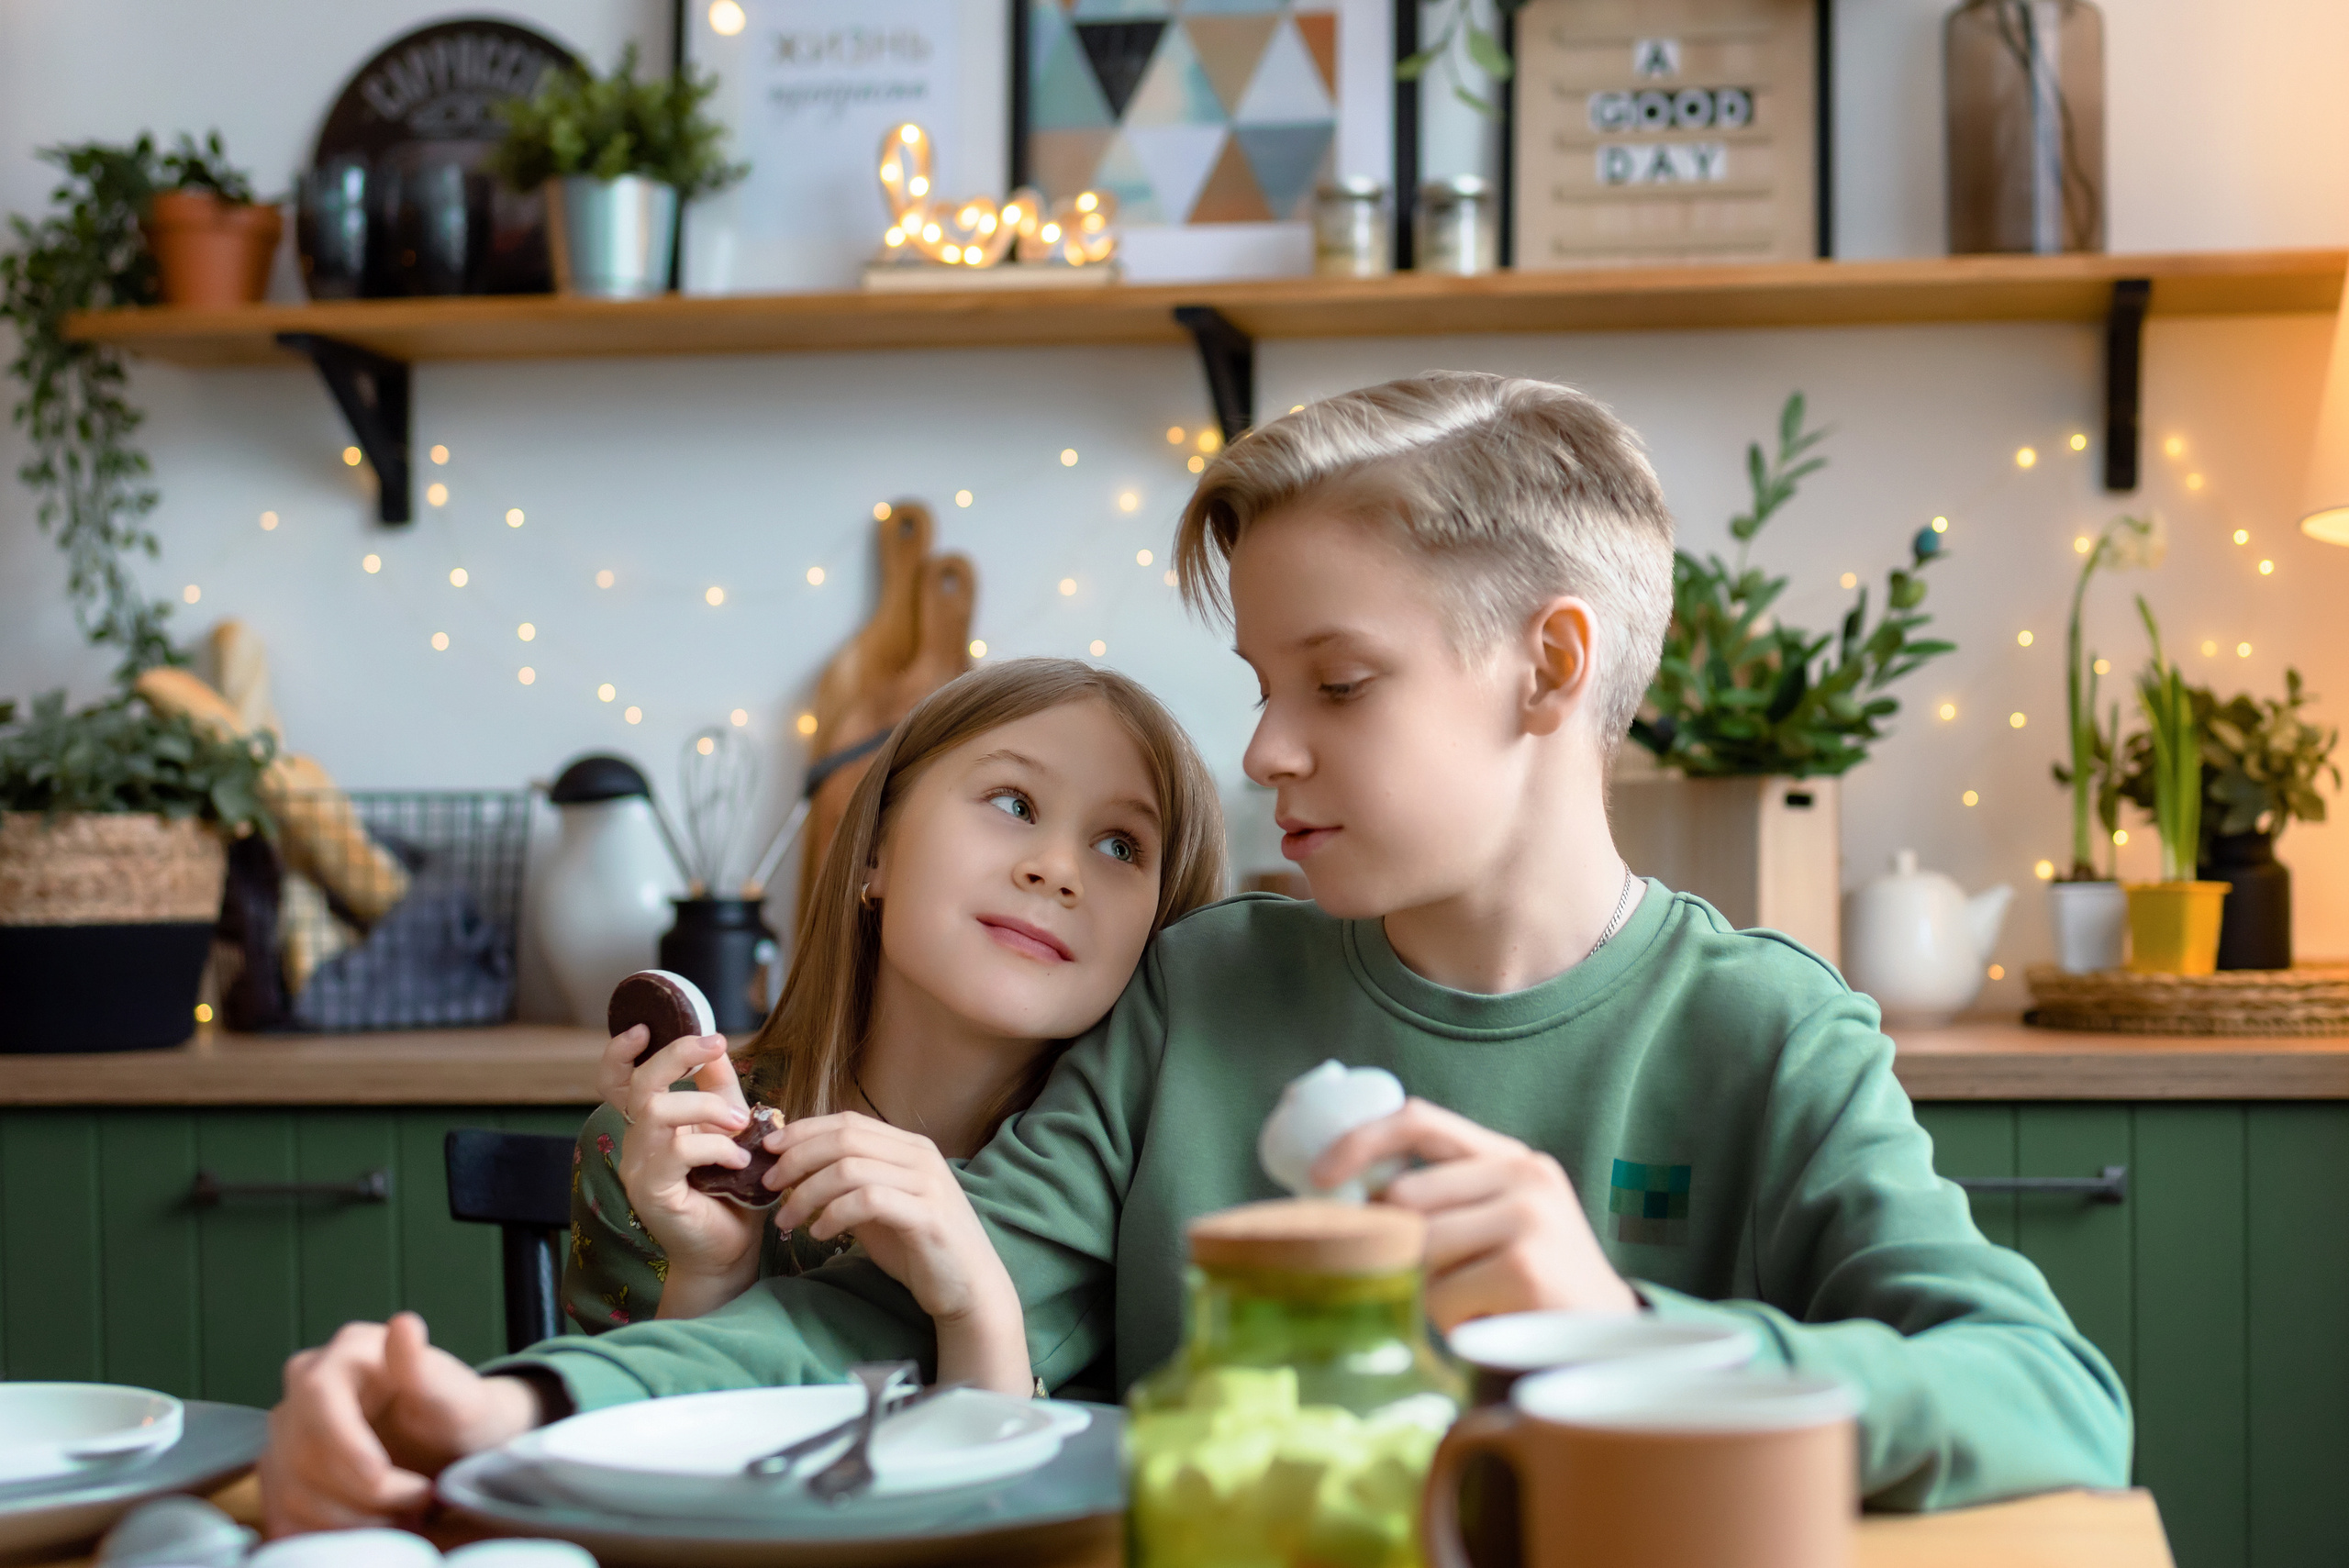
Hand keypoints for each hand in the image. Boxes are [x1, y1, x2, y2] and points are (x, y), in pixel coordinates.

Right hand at [261, 1313, 538, 1535]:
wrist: (453, 1446)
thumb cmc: (458, 1416)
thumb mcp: (456, 1397)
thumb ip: (426, 1371)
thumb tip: (404, 1325)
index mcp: (350, 1351)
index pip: (319, 1397)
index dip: (343, 1446)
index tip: (381, 1478)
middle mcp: (307, 1382)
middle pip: (303, 1451)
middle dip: (362, 1491)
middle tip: (418, 1499)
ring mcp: (288, 1428)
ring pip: (291, 1489)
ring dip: (350, 1517)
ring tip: (405, 1514)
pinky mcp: (283, 1470)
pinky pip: (285, 1514)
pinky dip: (328, 1532)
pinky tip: (372, 1525)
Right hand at [608, 1029, 766, 1295]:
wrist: (729, 1250)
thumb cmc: (730, 1192)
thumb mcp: (730, 1129)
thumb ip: (719, 1090)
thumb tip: (716, 1049)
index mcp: (651, 1125)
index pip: (617, 1081)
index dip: (619, 1052)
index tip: (646, 1026)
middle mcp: (637, 1142)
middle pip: (640, 1084)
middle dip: (677, 1055)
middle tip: (716, 1047)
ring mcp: (638, 1168)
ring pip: (658, 1111)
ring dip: (707, 1107)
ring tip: (740, 1124)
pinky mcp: (651, 1191)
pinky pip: (678, 1151)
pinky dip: (716, 1147)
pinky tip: (738, 1161)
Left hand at [766, 1113, 1030, 1394]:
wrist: (969, 1288)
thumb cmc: (920, 1248)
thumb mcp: (879, 1208)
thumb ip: (848, 1185)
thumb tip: (796, 1171)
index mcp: (909, 1146)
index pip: (848, 1122)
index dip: (804, 1131)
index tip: (769, 1149)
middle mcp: (920, 1156)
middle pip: (845, 1138)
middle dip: (798, 1158)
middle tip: (769, 1183)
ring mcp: (926, 1183)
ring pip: (850, 1168)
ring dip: (807, 1193)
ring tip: (786, 1218)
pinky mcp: (926, 1215)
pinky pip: (867, 1201)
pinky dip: (833, 1214)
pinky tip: (819, 1233)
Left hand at [1313, 1098, 1637, 1329]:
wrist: (1604, 1344)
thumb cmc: (1530, 1289)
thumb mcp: (1495, 1225)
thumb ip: (1440, 1201)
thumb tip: (1344, 1201)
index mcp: (1511, 1158)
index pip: (1421, 1120)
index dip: (1361, 1141)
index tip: (1319, 1175)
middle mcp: (1525, 1176)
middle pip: (1406, 1197)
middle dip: (1402, 1246)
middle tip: (1438, 1281)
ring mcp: (1529, 1218)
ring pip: (1418, 1248)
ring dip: (1428, 1290)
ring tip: (1475, 1303)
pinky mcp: (1525, 1267)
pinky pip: (1441, 1295)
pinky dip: (1451, 1321)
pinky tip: (1492, 1323)